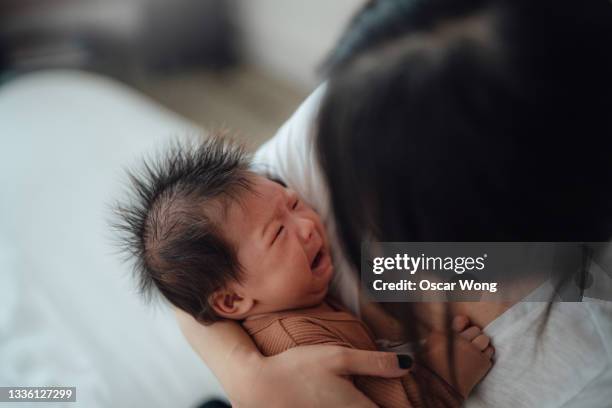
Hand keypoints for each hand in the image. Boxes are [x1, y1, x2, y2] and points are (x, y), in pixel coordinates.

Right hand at [234, 345, 409, 407]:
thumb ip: (374, 362)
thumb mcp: (337, 357)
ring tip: (362, 398)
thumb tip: (407, 364)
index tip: (409, 398)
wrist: (257, 387)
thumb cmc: (297, 369)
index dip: (404, 404)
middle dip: (382, 405)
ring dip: (366, 406)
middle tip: (386, 397)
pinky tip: (340, 402)